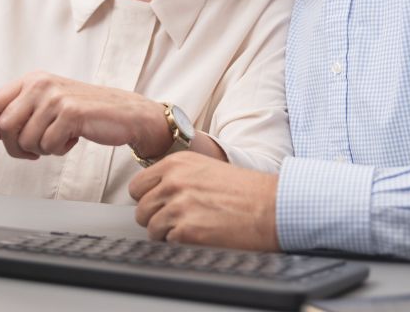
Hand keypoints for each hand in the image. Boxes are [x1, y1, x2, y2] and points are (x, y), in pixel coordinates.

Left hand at [0, 71, 169, 159]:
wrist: (125, 113)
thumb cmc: (85, 113)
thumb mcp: (47, 106)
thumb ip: (19, 115)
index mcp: (32, 79)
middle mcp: (41, 83)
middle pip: (5, 127)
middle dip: (16, 148)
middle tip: (34, 152)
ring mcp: (56, 96)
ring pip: (26, 140)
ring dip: (41, 150)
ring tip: (59, 140)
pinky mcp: (71, 112)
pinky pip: (48, 145)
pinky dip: (58, 150)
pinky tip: (72, 139)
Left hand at [129, 152, 279, 250]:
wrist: (272, 206)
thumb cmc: (246, 190)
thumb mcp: (205, 168)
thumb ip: (177, 177)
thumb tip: (156, 194)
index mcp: (176, 163)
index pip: (137, 186)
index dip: (148, 199)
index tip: (159, 206)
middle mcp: (173, 181)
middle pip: (142, 209)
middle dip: (156, 219)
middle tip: (179, 222)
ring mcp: (178, 206)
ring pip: (152, 229)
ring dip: (168, 234)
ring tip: (193, 229)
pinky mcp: (187, 231)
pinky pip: (168, 243)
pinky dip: (182, 245)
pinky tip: (201, 237)